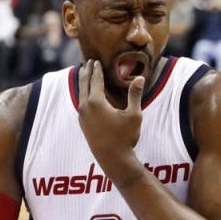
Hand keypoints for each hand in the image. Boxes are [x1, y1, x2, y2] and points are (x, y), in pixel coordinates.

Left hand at [77, 59, 143, 175]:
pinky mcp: (83, 124)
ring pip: (80, 94)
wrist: (112, 158)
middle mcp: (85, 107)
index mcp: (96, 102)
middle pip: (83, 84)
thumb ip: (134, 95)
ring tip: (84, 75)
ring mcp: (82, 116)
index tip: (95, 60)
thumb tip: (140, 77)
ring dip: (83, 83)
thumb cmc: (124, 137)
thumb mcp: (134, 115)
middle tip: (87, 62)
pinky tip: (86, 96)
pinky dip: (83, 94)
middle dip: (86, 72)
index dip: (96, 69)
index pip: (95, 80)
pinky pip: (81, 103)